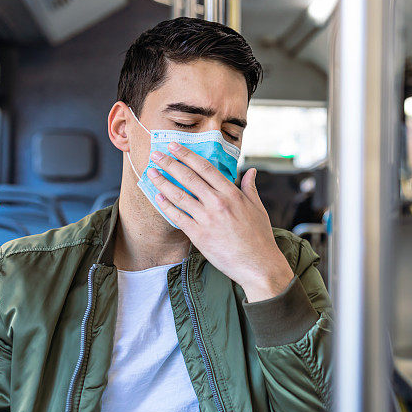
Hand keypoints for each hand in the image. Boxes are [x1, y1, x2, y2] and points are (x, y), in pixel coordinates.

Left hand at [146, 142, 293, 301]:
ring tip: (151, 173)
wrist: (258, 265)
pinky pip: (178, 217)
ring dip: (162, 182)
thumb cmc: (260, 237)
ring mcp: (207, 219)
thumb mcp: (258, 208)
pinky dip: (166, 206)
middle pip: (188, 178)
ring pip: (179, 195)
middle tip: (156, 154)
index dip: (187, 155)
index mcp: (232, 194)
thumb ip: (250, 188)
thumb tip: (251, 171)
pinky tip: (158, 197)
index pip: (205, 168)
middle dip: (169, 163)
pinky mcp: (199, 236)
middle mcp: (218, 203)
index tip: (174, 147)